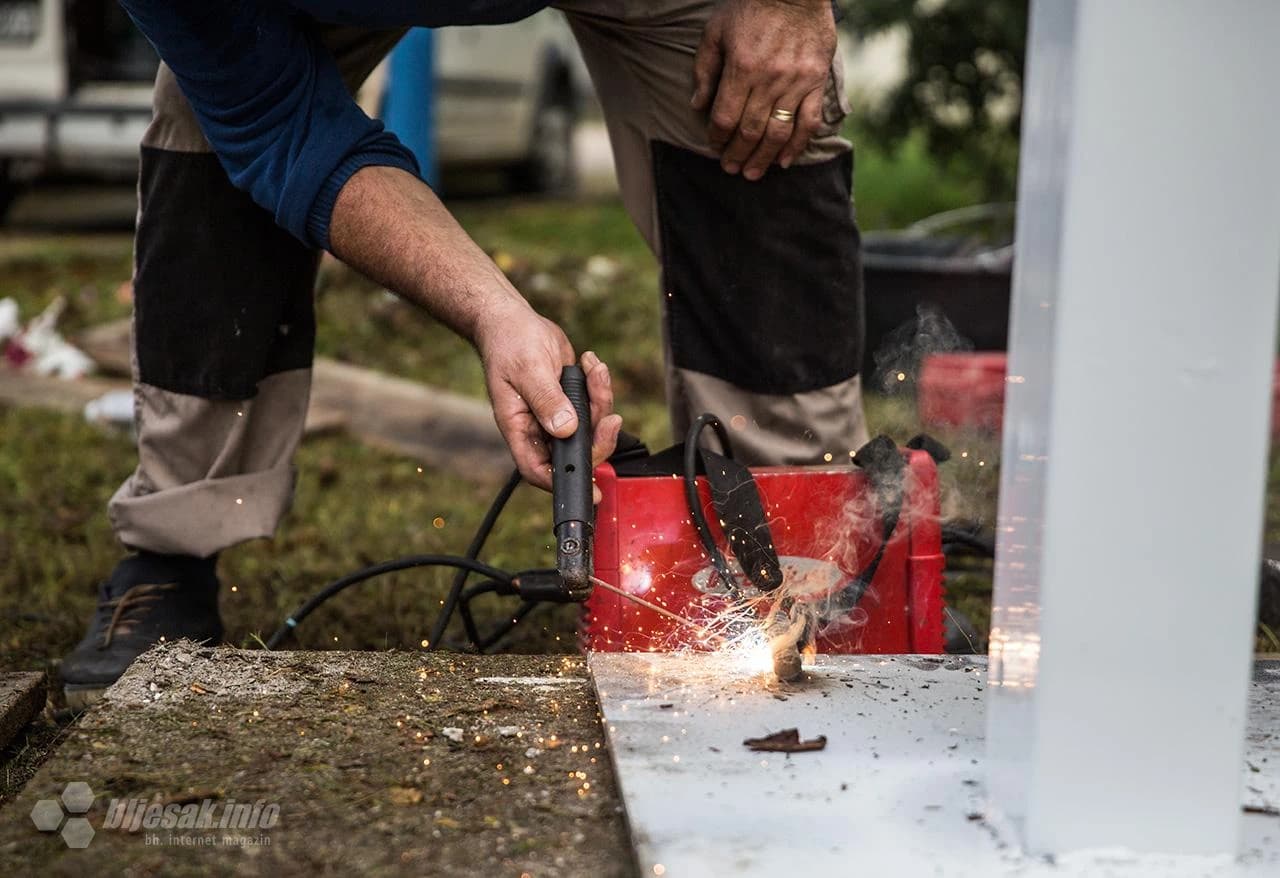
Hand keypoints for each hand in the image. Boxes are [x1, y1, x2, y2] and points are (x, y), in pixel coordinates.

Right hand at [476, 302, 621, 494]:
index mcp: (519, 428)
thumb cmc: (509, 343)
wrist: (513, 322)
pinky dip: (599, 386)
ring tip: (595, 370)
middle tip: (610, 418)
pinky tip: (590, 363)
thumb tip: (566, 429)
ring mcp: (557, 416)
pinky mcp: (571, 401)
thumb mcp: (527, 370)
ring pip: (590, 428)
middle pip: (574, 453)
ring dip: (601, 402)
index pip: (538, 469)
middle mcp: (539, 428)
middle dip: (598, 438)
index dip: (562, 482)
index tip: (590, 488)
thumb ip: (546, 400)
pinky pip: (595, 406)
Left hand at [691, 0, 835, 180]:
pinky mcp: (816, 81)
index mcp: (742, 68)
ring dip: (763, 158)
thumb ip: (705, 70)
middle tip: (731, 168)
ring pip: (778, 132)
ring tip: (753, 173)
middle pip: (750, 131)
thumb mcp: (716, 31)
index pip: (725, 118)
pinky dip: (797, 145)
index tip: (714, 146)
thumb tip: (698, 106)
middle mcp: (769, 79)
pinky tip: (785, 161)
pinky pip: (808, 122)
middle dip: (737, 155)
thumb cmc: (750, 7)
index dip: (717, 138)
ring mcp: (796, 82)